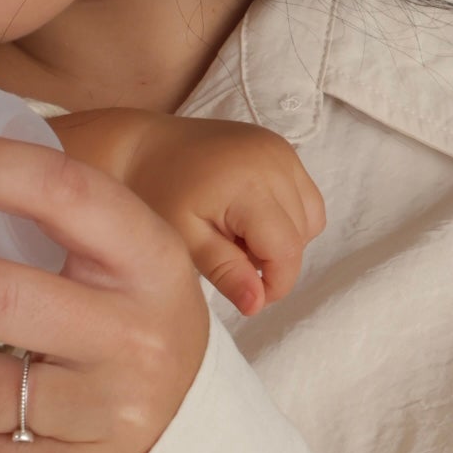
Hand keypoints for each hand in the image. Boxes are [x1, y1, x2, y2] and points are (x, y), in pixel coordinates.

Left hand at [116, 115, 324, 315]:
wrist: (142, 147)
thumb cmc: (156, 193)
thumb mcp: (183, 239)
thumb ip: (224, 271)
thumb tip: (257, 305)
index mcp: (249, 184)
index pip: (286, 250)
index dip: (275, 283)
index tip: (250, 298)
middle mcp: (274, 160)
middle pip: (300, 236)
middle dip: (273, 260)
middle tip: (229, 258)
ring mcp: (280, 150)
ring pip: (309, 218)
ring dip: (283, 238)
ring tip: (236, 236)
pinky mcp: (280, 147)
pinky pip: (304, 196)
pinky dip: (285, 216)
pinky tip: (246, 218)